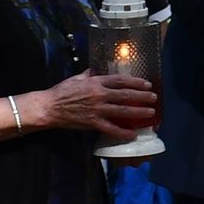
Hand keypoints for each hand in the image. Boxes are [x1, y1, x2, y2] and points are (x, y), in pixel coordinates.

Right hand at [39, 72, 158, 140]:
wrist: (49, 107)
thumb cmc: (62, 91)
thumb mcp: (77, 78)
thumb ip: (90, 74)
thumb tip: (98, 69)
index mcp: (96, 82)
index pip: (120, 80)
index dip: (136, 82)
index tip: (147, 84)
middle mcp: (99, 95)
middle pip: (125, 95)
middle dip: (142, 96)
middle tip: (154, 98)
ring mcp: (97, 110)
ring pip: (122, 111)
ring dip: (138, 112)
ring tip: (150, 113)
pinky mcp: (92, 123)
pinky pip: (111, 129)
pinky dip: (123, 132)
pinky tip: (133, 134)